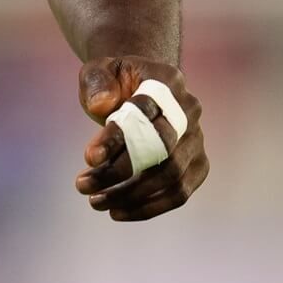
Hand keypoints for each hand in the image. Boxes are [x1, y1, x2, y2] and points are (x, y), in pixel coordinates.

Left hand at [74, 56, 207, 221]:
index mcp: (167, 82)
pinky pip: (179, 194)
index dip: (118, 137)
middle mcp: (189, 111)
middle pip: (160, 149)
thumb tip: (101, 106)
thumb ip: (97, 82)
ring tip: (94, 201)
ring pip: (171, 177)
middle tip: (83, 185)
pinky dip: (148, 207)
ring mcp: (198, 140)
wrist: (139, 90)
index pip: (144, 112)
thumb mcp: (99, 71)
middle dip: (120, 172)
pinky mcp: (198, 166)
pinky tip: (117, 211)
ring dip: (130, 195)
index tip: (89, 158)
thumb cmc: (115, 82)